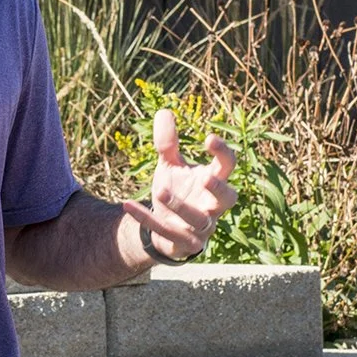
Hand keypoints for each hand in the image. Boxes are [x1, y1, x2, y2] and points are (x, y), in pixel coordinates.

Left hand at [123, 107, 237, 264]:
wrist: (164, 229)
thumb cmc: (176, 191)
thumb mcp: (169, 166)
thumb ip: (167, 143)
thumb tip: (164, 111)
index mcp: (213, 181)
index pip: (228, 166)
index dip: (222, 153)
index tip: (208, 138)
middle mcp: (213, 205)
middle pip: (229, 198)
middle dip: (219, 189)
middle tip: (205, 179)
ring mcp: (202, 227)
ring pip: (198, 220)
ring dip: (180, 206)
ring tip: (159, 190)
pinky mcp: (185, 244)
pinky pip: (167, 232)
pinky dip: (146, 219)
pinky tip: (127, 203)